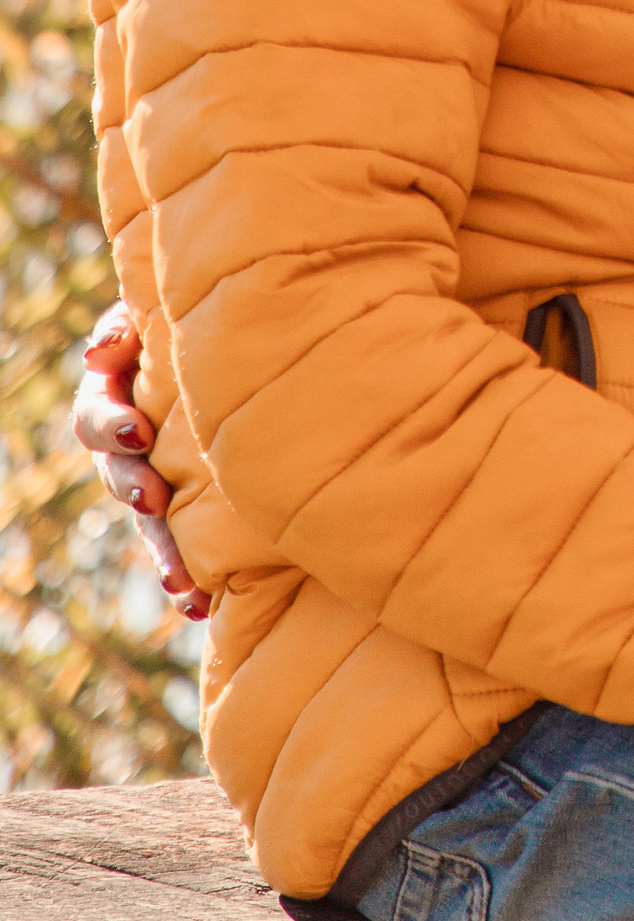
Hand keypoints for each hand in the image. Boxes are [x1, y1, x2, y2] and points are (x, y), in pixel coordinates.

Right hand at [70, 308, 204, 615]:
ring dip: (161, 550)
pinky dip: (187, 574)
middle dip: (133, 488)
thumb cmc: (203, 316)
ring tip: (181, 582)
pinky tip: (199, 604)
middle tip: (153, 498)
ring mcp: (155, 478)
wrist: (250, 349)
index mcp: (117, 394)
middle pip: (116, 474)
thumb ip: (131, 327)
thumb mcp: (162, 316)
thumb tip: (101, 351)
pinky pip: (181, 546)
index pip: (96, 415)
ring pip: (147, 521)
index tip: (139, 431)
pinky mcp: (187, 506)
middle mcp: (129, 445)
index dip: (112, 424)